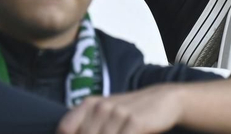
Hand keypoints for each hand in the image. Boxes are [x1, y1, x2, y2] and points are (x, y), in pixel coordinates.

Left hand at [58, 83, 185, 133]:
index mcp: (89, 104)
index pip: (65, 129)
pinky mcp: (134, 122)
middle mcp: (101, 107)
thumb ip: (86, 126)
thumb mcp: (105, 114)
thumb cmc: (130, 113)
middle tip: (114, 132)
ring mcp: (118, 113)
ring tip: (122, 132)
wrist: (164, 100)